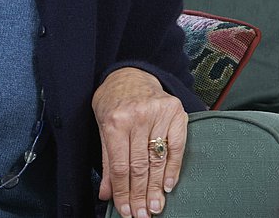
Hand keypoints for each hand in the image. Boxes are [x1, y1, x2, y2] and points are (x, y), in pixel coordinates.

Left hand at [92, 67, 188, 217]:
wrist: (129, 74)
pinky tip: (168, 186)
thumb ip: (107, 161)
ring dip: (157, 188)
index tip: (126, 210)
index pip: (121, 166)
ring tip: (155, 207)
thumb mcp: (102, 127)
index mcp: (115, 121)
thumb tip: (106, 193)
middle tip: (143, 215)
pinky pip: (177, 147)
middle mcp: (137, 117)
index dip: (123, 191)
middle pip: (140, 166)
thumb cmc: (112, 101)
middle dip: (141, 195)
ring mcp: (158, 114)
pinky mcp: (176, 113)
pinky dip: (173, 169)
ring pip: (158, 160)